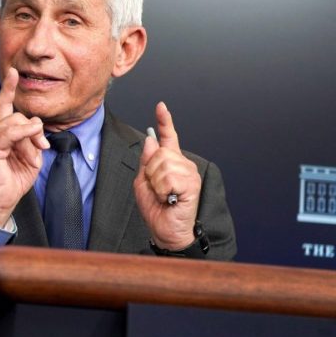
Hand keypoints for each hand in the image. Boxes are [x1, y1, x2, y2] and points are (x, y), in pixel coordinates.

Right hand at [0, 68, 49, 226]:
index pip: (4, 104)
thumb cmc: (14, 178)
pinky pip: (10, 133)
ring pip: (16, 122)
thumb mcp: (31, 155)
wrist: (1, 199)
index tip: (14, 72)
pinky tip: (31, 137)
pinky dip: (23, 133)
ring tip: (31, 155)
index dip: (9, 88)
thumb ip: (33, 139)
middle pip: (19, 115)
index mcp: (1, 131)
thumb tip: (36, 128)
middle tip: (41, 147)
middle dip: (34, 130)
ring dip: (30, 138)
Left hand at [133, 102, 200, 249]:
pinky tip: (170, 199)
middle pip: (159, 152)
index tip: (160, 107)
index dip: (164, 121)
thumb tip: (150, 140)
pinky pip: (169, 178)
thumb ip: (146, 162)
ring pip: (163, 164)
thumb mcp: (143, 182)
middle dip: (150, 172)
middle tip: (157, 189)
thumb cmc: (155, 208)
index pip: (167, 137)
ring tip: (164, 195)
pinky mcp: (192, 183)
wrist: (165, 230)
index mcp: (170, 162)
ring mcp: (189, 172)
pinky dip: (163, 191)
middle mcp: (182, 164)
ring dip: (157, 183)